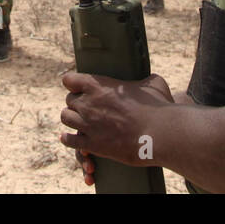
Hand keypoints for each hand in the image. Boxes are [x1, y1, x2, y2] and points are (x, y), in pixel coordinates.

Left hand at [60, 72, 175, 178]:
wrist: (159, 134)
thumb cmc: (157, 107)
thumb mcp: (153, 83)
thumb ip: (144, 81)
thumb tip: (148, 81)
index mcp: (98, 85)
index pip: (69, 79)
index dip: (74, 83)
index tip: (79, 87)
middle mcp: (88, 103)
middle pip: (68, 100)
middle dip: (77, 103)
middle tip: (86, 108)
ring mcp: (87, 124)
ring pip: (65, 117)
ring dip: (72, 119)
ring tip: (79, 122)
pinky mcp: (92, 144)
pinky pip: (69, 141)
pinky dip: (68, 139)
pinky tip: (72, 138)